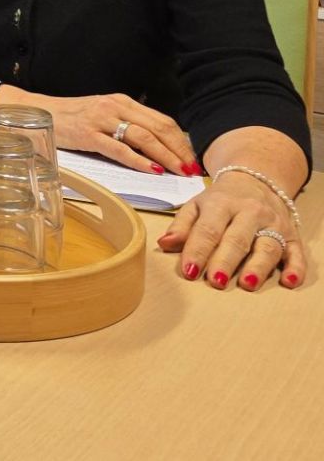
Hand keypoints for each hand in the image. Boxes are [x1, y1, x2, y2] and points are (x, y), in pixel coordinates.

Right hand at [42, 92, 197, 174]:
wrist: (36, 111)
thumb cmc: (70, 117)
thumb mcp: (102, 115)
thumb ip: (126, 125)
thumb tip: (157, 148)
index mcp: (122, 101)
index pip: (162, 120)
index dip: (182, 140)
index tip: (193, 158)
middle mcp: (115, 106)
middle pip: (158, 128)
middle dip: (179, 150)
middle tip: (193, 169)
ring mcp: (101, 119)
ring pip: (143, 137)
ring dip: (166, 156)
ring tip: (179, 171)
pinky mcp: (87, 134)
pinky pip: (119, 148)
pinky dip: (139, 160)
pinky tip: (152, 170)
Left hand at [160, 173, 305, 291]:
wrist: (256, 179)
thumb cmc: (221, 199)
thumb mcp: (196, 204)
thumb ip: (181, 225)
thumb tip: (164, 244)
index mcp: (222, 203)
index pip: (208, 229)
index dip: (198, 250)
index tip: (189, 271)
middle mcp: (250, 212)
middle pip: (238, 238)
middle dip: (226, 260)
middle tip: (216, 281)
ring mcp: (274, 223)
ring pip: (268, 246)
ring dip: (258, 267)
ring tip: (247, 284)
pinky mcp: (293, 235)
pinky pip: (297, 252)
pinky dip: (296, 268)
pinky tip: (289, 282)